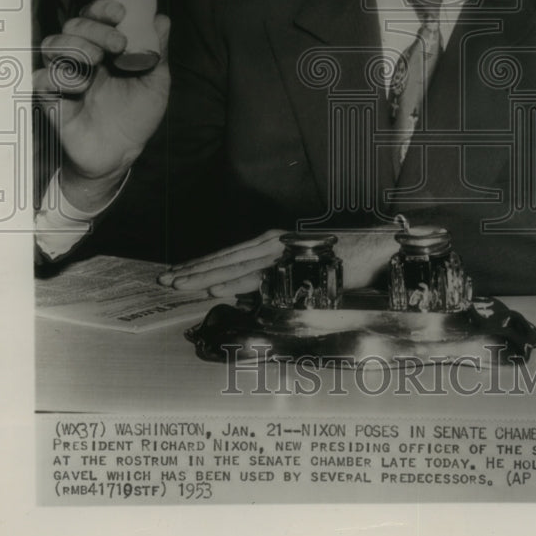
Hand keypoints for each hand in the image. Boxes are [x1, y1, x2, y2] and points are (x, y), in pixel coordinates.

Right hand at [34, 0, 169, 209]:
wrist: (119, 153)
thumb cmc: (136, 116)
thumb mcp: (155, 83)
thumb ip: (157, 52)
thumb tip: (162, 19)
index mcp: (105, 48)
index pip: (95, 16)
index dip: (103, 8)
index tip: (120, 12)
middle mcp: (81, 57)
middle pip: (74, 25)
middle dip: (95, 28)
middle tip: (117, 44)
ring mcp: (63, 76)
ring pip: (52, 44)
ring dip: (75, 47)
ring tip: (96, 62)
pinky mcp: (49, 98)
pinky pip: (41, 78)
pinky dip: (59, 78)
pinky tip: (80, 89)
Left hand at [157, 228, 399, 296]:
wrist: (371, 250)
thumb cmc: (338, 261)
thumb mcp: (300, 268)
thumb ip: (275, 277)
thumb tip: (251, 293)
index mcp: (270, 243)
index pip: (228, 255)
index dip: (200, 263)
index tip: (176, 272)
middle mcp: (269, 243)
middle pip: (223, 258)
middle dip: (191, 269)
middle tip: (163, 279)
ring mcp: (279, 253)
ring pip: (233, 266)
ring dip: (203, 275)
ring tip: (178, 284)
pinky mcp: (291, 265)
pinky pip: (256, 277)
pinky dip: (233, 281)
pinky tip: (214, 288)